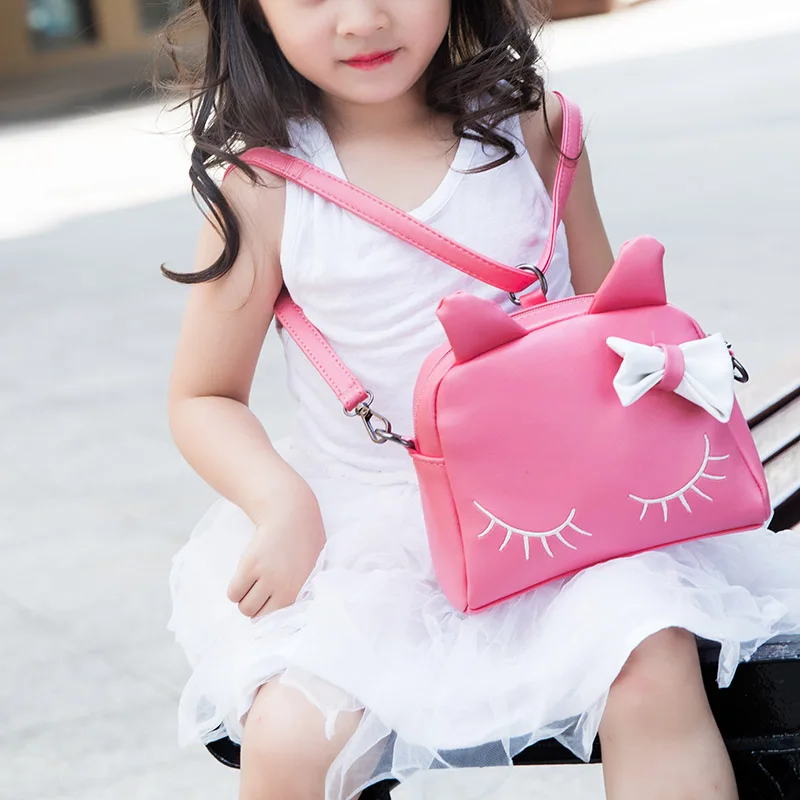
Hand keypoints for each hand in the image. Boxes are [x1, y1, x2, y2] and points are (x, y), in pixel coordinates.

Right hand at [227, 475, 325, 617]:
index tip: (268, 604)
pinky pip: (233, 593)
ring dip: (245, 598)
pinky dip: (235, 588)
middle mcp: (285, 588)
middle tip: (259, 588)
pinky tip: (244, 575)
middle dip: (256, 605)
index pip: (280, 620)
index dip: (271, 611)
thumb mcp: (313, 568)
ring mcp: (267, 577)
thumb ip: (303, 591)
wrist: (290, 512)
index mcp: (302, 591)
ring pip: (244, 607)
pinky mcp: (250, 566)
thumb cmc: (303, 538)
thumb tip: (292, 608)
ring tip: (253, 581)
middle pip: (259, 616)